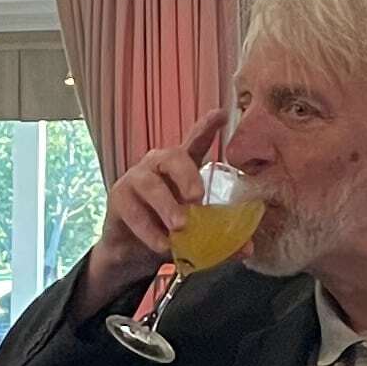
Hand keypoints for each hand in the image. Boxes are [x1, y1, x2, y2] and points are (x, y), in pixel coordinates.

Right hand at [90, 108, 226, 304]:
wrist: (131, 252)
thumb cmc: (166, 229)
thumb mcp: (195, 232)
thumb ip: (219, 237)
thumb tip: (248, 249)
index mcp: (181, 168)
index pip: (195, 142)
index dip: (207, 127)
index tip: (222, 113)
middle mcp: (158, 166)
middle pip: (173, 157)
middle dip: (187, 175)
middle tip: (198, 197)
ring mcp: (136, 179)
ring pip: (151, 185)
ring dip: (166, 206)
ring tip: (180, 227)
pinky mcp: (118, 199)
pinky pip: (133, 212)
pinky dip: (149, 230)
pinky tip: (162, 245)